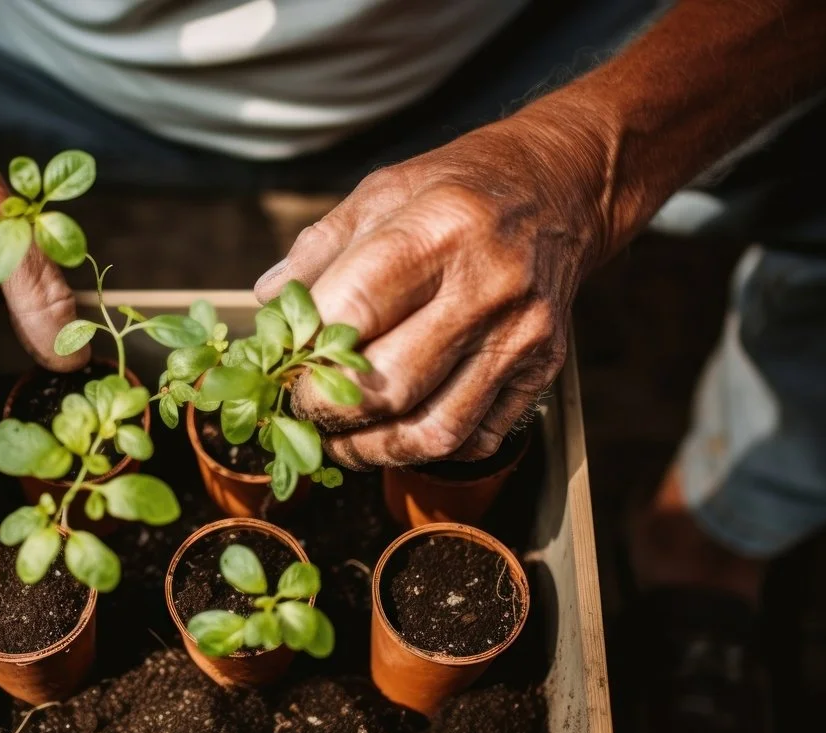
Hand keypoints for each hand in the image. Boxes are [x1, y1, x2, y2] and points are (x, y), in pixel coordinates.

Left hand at [255, 112, 611, 467]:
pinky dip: (424, 449)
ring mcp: (520, 336)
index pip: (352, 312)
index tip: (276, 368)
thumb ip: (318, 250)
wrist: (558, 189)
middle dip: (326, 412)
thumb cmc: (457, 190)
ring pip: (433, 431)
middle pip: (389, 386)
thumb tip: (267, 305)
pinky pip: (473, 438)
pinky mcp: (541, 371)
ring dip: (370, 449)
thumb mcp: (380, 191)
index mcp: (438, 229)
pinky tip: (395, 429)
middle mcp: (487, 286)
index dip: (301, 354)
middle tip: (299, 410)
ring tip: (338, 439)